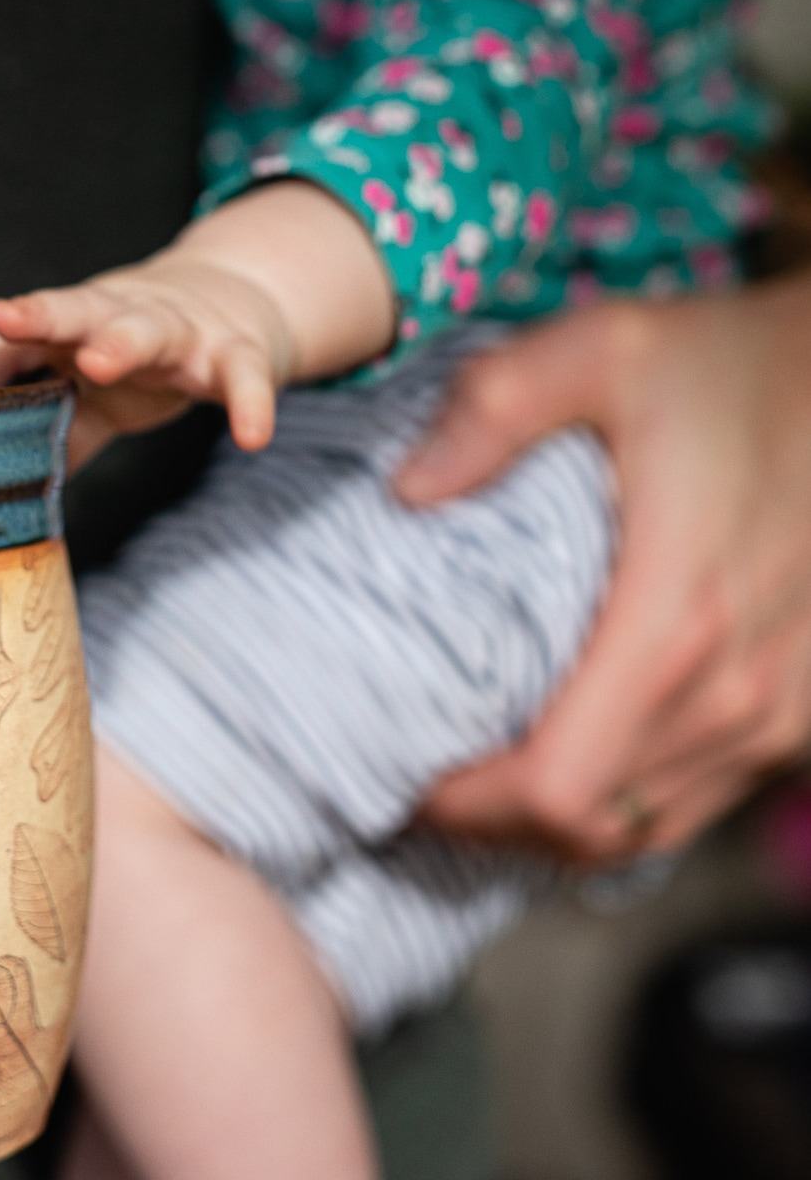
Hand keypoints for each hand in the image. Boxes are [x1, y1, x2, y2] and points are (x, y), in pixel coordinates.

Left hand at [0, 184, 394, 465]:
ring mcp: (181, 331)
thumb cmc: (140, 352)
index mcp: (78, 323)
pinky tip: (253, 437)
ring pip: (150, 330)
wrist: (235, 308)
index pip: (28, 329)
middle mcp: (122, 315)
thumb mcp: (84, 385)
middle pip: (78, 310)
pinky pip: (244, 380)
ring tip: (99, 364)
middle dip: (44, 315)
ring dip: (121, 342)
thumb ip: (40, 424)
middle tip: (12, 320)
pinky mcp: (236, 353)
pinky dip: (251, 404)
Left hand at [398, 280, 810, 860]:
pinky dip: (615, 804)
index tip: (408, 775)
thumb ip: (496, 408)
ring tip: (479, 776)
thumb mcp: (605, 349)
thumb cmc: (734, 364)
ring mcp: (780, 717)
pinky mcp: (799, 719)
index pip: (557, 788)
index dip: (468, 806)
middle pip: (588, 828)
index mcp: (677, 621)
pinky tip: (562, 759)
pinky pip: (688, 805)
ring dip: (550, 822)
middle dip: (491, 821)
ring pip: (639, 830)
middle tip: (423, 779)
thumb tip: (407, 489)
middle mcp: (738, 692)